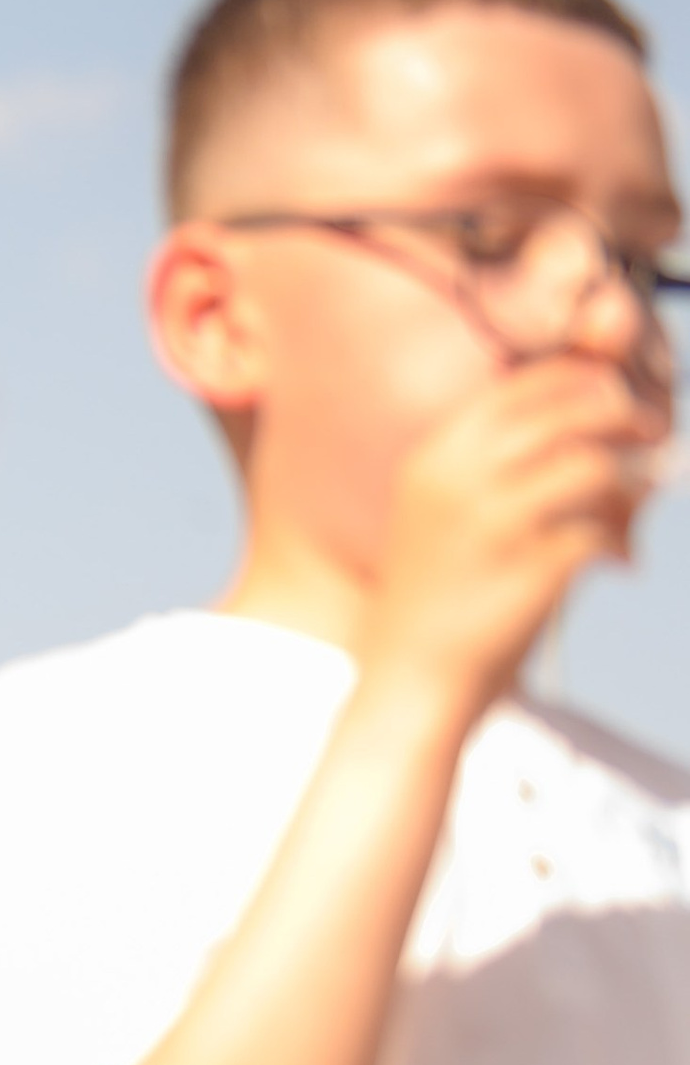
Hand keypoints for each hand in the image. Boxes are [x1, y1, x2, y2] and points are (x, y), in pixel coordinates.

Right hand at [362, 354, 670, 718]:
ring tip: (632, 515)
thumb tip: (614, 405)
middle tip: (655, 439)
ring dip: (633, 484)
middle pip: (576, 408)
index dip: (592, 381)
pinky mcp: (528, 570)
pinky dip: (622, 542)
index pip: (534, 380)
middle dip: (629, 419)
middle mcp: (460, 477)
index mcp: (440, 454)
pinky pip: (602, 530)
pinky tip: (620, 562)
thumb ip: (515, 456)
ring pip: (596, 464)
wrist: (410, 684)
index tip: (621, 402)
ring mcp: (492, 523)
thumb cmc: (442, 599)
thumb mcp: (456, 510)